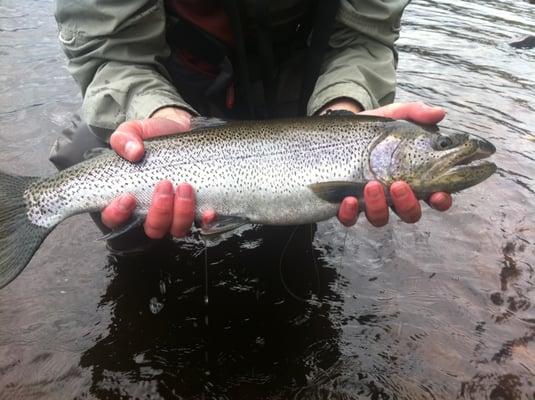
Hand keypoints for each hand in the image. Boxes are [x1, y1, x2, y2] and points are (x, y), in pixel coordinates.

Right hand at [101, 107, 200, 238]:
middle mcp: (151, 211)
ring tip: (185, 186)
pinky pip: (203, 224)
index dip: (119, 214)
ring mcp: (175, 213)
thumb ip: (124, 139)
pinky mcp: (197, 208)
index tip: (128, 197)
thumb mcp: (133, 131)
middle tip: (164, 185)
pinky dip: (205, 221)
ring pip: (177, 229)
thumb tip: (133, 151)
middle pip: (153, 229)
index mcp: (128, 198)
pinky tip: (209, 210)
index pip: (115, 219)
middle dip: (159, 212)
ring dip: (182, 212)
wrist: (178, 128)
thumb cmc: (152, 137)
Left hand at [333, 101, 452, 226]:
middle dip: (407, 204)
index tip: (438, 194)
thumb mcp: (394, 116)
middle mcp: (393, 196)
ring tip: (372, 185)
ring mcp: (370, 202)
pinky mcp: (346, 205)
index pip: (435, 196)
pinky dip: (350, 213)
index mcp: (412, 178)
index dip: (441, 200)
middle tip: (398, 185)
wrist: (337, 129)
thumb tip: (439, 113)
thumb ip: (416, 113)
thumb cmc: (373, 128)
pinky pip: (349, 218)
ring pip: (381, 218)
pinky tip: (349, 199)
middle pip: (409, 213)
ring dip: (379, 207)